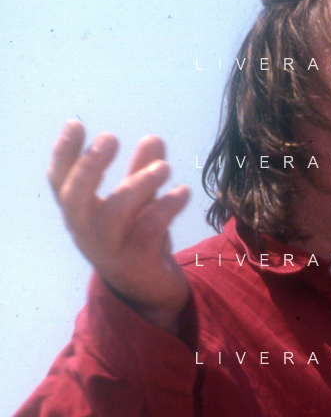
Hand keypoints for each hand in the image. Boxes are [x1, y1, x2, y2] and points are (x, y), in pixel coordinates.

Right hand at [48, 120, 191, 333]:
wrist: (153, 293)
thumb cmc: (138, 242)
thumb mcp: (139, 205)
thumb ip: (142, 174)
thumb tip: (153, 138)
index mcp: (81, 216)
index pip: (60, 182)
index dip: (63, 153)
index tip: (77, 123)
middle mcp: (87, 234)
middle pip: (75, 198)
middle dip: (89, 165)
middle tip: (110, 137)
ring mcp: (110, 251)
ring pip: (114, 214)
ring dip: (138, 185)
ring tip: (164, 167)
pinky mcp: (137, 265)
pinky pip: (147, 232)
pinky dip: (165, 209)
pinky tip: (183, 193)